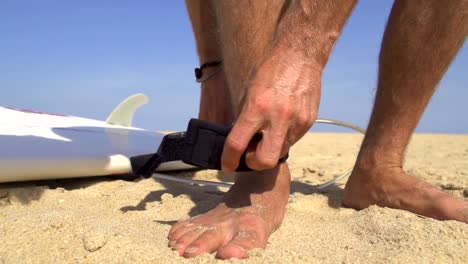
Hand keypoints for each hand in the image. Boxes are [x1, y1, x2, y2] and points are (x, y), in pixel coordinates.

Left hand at [221, 48, 322, 171]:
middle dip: (253, 163)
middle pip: (264, 160)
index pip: (237, 143)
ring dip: (269, 149)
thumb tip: (239, 140)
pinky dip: (283, 138)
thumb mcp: (249, 91)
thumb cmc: (270, 70)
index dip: (228, 159)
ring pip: (280, 152)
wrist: (300, 55)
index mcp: (257, 107)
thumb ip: (244, 117)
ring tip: (266, 135)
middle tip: (249, 154)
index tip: (226, 165)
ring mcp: (296, 121)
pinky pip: (293, 140)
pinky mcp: (308, 122)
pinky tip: (280, 125)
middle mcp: (278, 117)